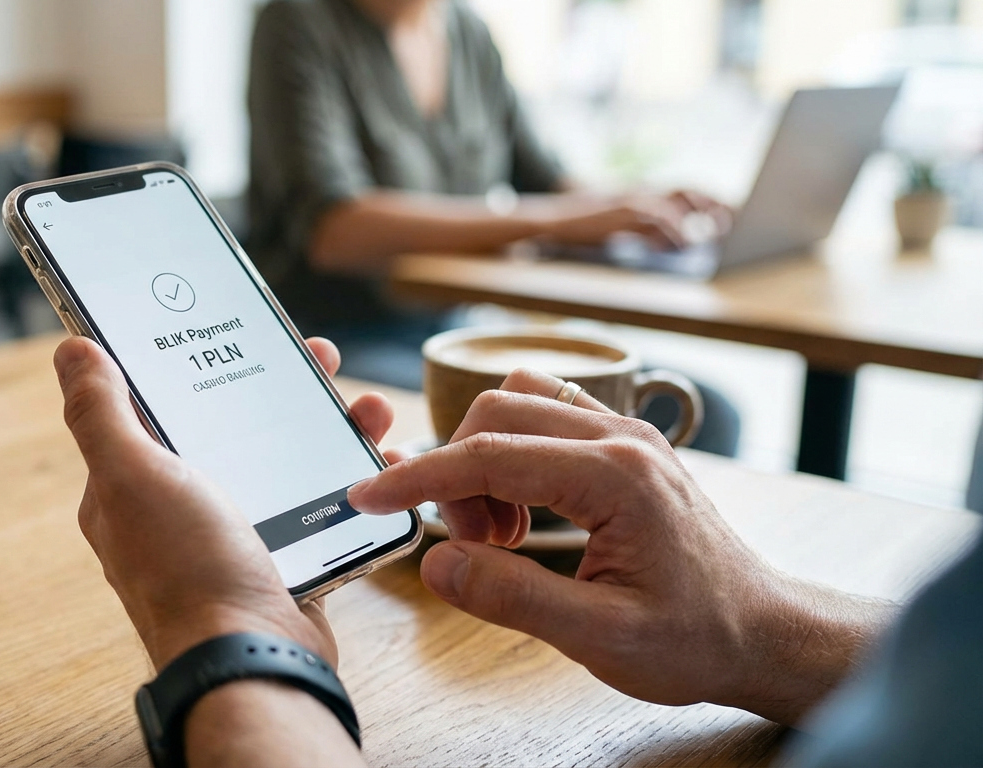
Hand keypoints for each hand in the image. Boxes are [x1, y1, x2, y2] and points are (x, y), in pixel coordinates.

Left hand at [54, 335, 395, 669]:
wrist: (252, 659)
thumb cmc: (186, 570)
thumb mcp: (133, 476)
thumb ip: (100, 413)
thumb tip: (70, 352)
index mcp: (129, 487)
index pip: (156, 405)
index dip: (195, 361)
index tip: (236, 326)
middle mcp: (176, 510)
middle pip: (228, 425)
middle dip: (276, 387)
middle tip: (320, 358)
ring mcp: (231, 536)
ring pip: (280, 459)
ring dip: (325, 427)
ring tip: (367, 409)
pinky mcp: (279, 559)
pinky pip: (316, 503)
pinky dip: (346, 478)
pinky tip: (377, 458)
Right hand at [347, 369, 892, 724]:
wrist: (763, 633)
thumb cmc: (697, 638)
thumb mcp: (601, 638)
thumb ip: (513, 597)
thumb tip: (437, 563)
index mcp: (616, 476)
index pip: (488, 455)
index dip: (417, 478)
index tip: (368, 497)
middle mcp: (621, 438)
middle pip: (495, 415)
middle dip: (457, 476)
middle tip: (473, 548)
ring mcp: (625, 434)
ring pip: (517, 405)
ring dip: (485, 460)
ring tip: (504, 533)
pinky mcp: (624, 445)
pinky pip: (546, 418)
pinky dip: (513, 454)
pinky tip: (528, 513)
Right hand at [528, 189, 731, 249]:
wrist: (553, 221)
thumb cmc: (584, 227)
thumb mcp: (622, 226)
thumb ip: (649, 229)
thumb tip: (676, 241)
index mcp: (643, 193)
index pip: (685, 191)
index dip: (709, 202)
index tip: (728, 218)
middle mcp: (642, 191)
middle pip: (689, 189)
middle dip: (713, 204)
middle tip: (730, 224)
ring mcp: (634, 198)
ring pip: (679, 199)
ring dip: (699, 216)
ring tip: (712, 234)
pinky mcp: (625, 210)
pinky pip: (660, 217)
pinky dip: (675, 230)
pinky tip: (683, 244)